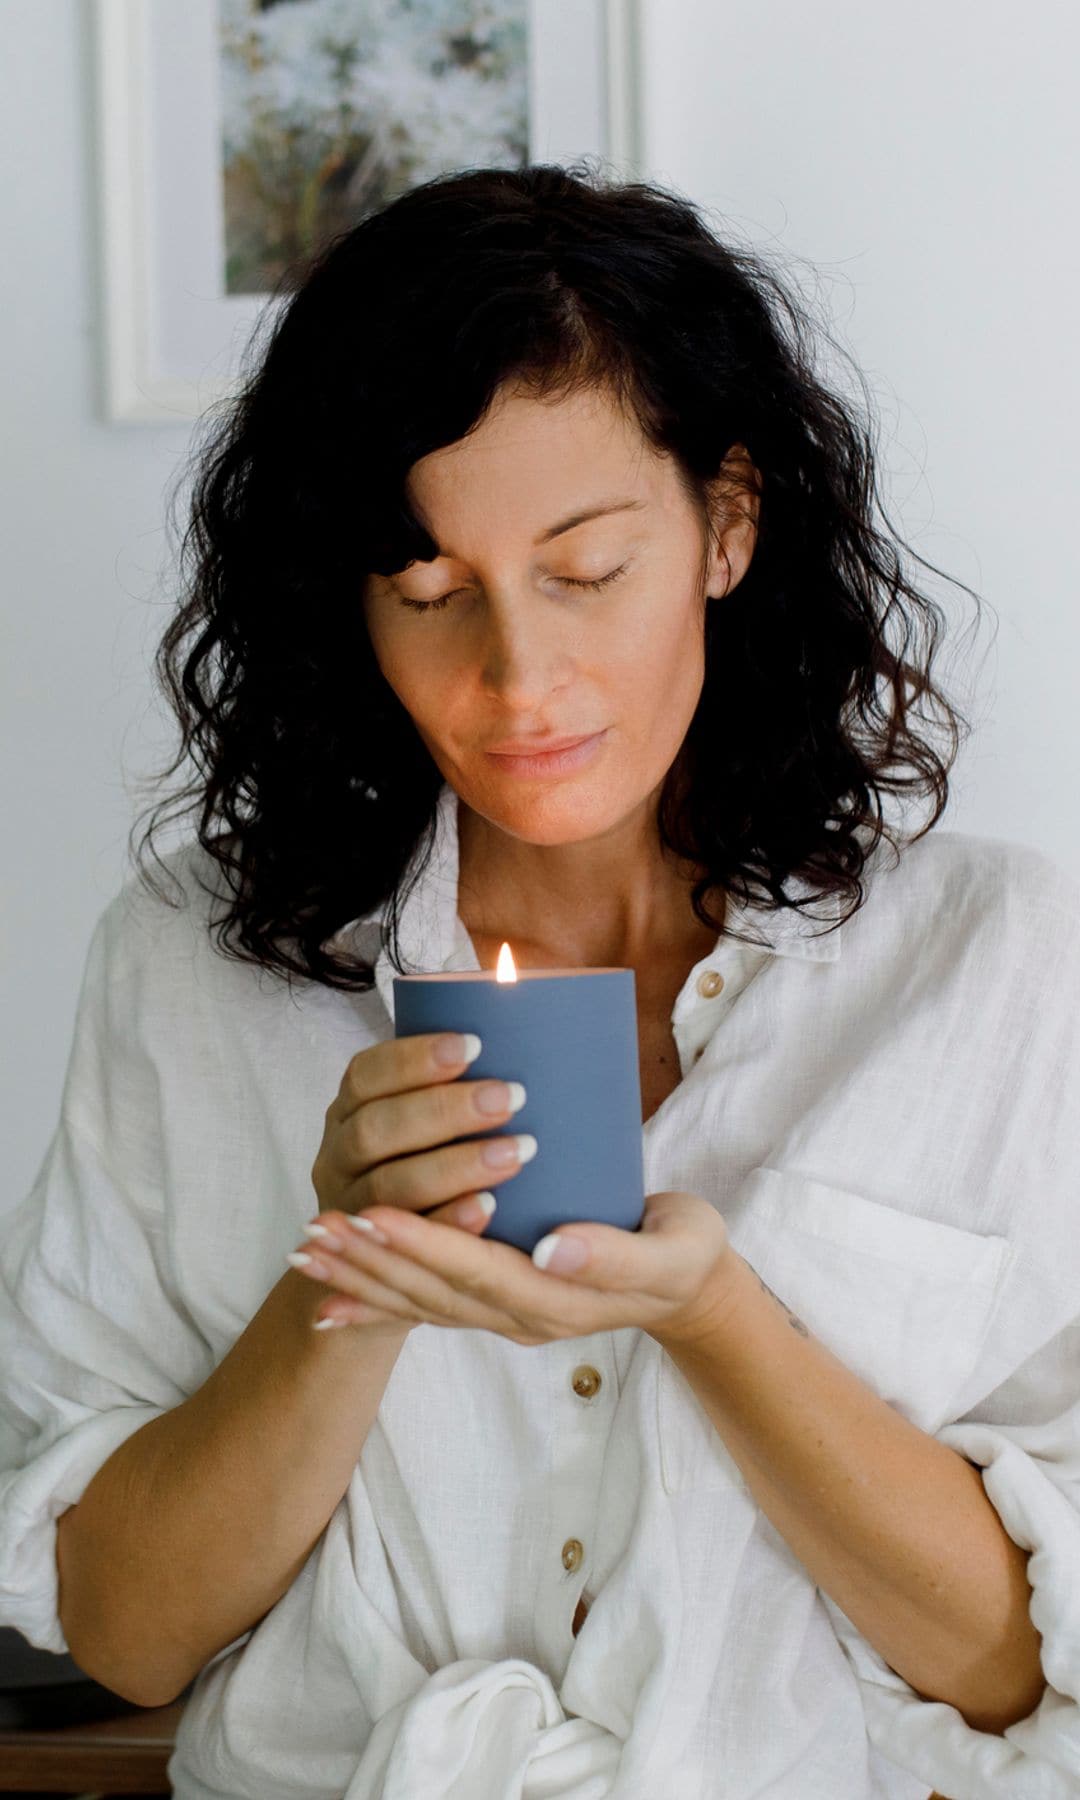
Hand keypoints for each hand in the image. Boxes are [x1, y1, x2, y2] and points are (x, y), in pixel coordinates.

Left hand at [288, 1185, 739, 1346]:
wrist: (686, 1288)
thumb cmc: (682, 1253)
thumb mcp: (672, 1250)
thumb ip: (616, 1253)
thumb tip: (553, 1243)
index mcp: (556, 1299)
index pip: (476, 1269)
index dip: (422, 1244)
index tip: (371, 1215)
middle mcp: (518, 1316)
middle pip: (432, 1291)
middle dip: (369, 1261)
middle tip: (314, 1230)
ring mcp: (502, 1316)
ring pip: (418, 1302)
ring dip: (359, 1278)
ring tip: (305, 1251)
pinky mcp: (493, 1304)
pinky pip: (424, 1308)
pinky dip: (374, 1303)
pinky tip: (327, 1300)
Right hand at [311, 1027, 538, 1247]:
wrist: (379, 1259)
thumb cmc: (423, 1165)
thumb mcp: (417, 1122)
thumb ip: (452, 1088)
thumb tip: (529, 1033)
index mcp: (349, 1110)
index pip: (366, 1075)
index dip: (414, 1059)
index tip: (474, 1045)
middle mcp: (339, 1157)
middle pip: (376, 1130)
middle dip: (444, 1110)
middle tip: (509, 1097)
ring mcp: (349, 1210)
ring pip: (387, 1187)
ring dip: (453, 1166)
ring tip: (516, 1152)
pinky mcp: (371, 1258)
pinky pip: (405, 1244)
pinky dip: (447, 1222)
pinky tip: (491, 1208)